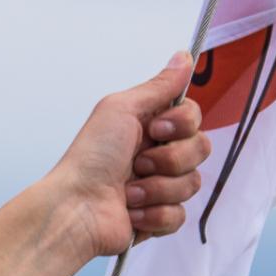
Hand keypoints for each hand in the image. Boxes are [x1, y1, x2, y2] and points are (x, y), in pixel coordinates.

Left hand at [53, 50, 211, 262]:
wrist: (75, 208)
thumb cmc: (90, 157)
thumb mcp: (121, 109)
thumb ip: (158, 86)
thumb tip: (184, 56)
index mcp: (150, 127)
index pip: (193, 118)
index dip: (181, 125)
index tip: (155, 129)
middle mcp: (157, 155)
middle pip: (200, 149)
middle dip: (170, 159)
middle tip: (136, 163)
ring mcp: (159, 188)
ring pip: (192, 183)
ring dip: (157, 188)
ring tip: (128, 192)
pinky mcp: (157, 219)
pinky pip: (179, 215)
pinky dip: (154, 215)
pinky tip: (130, 212)